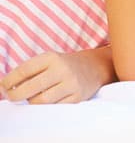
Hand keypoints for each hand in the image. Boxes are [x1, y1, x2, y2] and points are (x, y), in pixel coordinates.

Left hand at [0, 47, 114, 103]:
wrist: (93, 67)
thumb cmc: (63, 65)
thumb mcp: (48, 60)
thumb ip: (29, 71)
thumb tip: (6, 87)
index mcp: (51, 58)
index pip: (23, 71)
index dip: (8, 81)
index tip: (3, 86)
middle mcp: (62, 70)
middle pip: (30, 88)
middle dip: (15, 95)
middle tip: (11, 96)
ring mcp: (71, 84)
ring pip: (40, 101)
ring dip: (32, 102)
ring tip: (33, 97)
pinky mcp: (77, 97)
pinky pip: (54, 108)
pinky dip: (46, 107)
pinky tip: (46, 101)